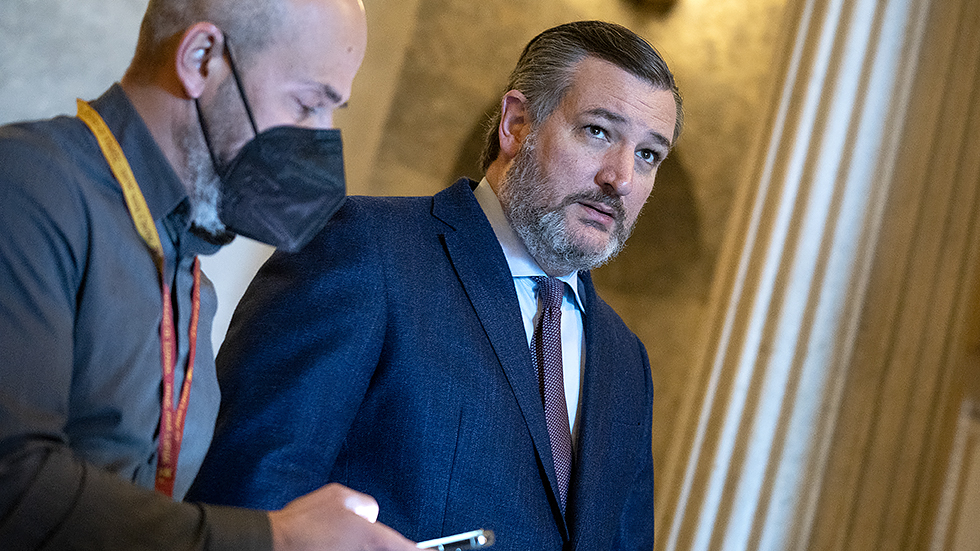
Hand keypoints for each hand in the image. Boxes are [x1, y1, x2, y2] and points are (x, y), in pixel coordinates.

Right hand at [268, 483, 416, 550]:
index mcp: (370, 537)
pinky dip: (346, 548)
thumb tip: (370, 515)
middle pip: (388, 550)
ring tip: (336, 538)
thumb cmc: (302, 522)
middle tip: (378, 539)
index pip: (406, 548)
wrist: (274, 543)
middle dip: (390, 546)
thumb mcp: (338, 495)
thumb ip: (364, 504)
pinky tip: (332, 543)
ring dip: (363, 546)